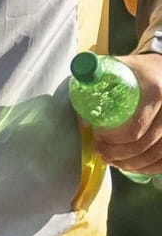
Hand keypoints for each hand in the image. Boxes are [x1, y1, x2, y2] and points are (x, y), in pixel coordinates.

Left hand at [92, 53, 161, 173]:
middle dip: (119, 154)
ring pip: (158, 154)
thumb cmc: (136, 72)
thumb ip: (97, 79)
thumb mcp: (117, 68)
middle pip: (146, 144)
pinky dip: (151, 167)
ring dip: (133, 163)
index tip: (98, 138)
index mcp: (155, 92)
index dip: (113, 140)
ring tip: (114, 161)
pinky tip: (134, 166)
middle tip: (102, 152)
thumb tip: (81, 106)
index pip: (135, 129)